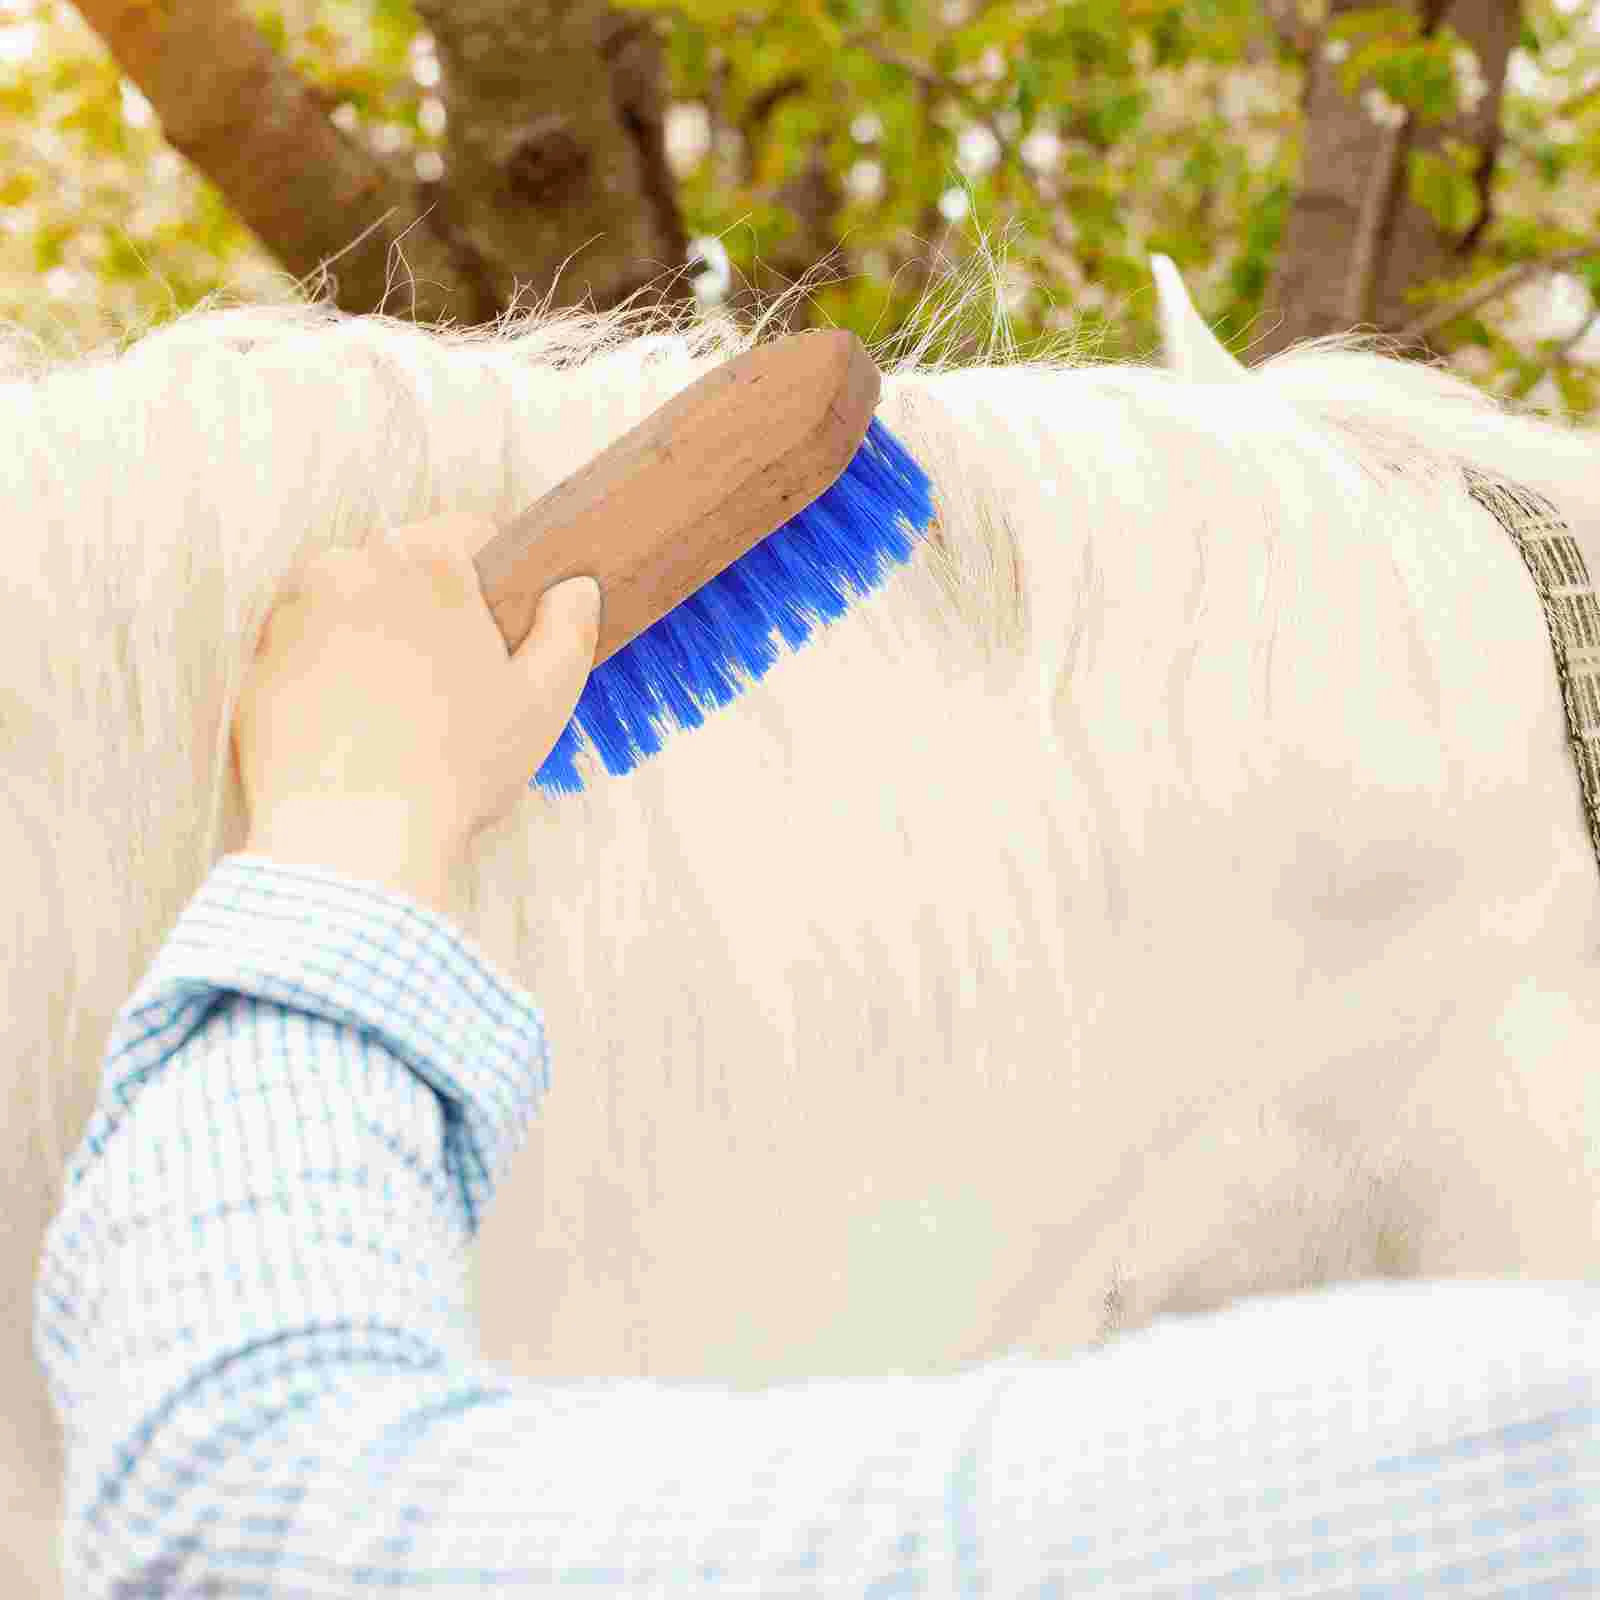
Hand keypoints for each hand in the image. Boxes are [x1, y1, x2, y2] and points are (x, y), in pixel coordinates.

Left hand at [231, 515, 600, 914]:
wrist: (354, 837)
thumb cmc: (456, 768)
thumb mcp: (543, 700)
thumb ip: (569, 630)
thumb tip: (576, 590)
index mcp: (424, 560)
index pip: (466, 533)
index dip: (488, 583)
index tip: (493, 633)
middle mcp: (349, 567)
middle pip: (401, 570)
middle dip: (424, 612)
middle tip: (450, 685)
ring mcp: (291, 614)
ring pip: (347, 607)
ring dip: (371, 640)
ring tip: (399, 713)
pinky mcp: (255, 664)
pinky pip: (301, 654)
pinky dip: (325, 677)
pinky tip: (355, 731)